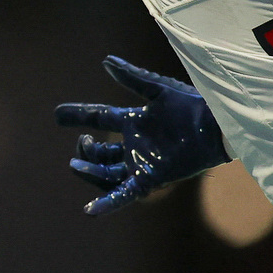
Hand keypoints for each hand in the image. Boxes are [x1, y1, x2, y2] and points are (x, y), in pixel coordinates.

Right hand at [55, 56, 229, 214]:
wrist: (215, 125)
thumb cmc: (192, 105)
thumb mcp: (157, 89)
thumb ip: (132, 77)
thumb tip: (106, 61)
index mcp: (133, 120)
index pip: (98, 117)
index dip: (77, 116)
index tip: (57, 115)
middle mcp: (134, 144)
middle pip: (99, 152)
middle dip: (85, 148)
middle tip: (82, 140)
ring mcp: (140, 163)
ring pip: (105, 173)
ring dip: (88, 170)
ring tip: (76, 163)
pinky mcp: (150, 179)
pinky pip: (124, 194)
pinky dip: (107, 203)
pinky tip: (89, 210)